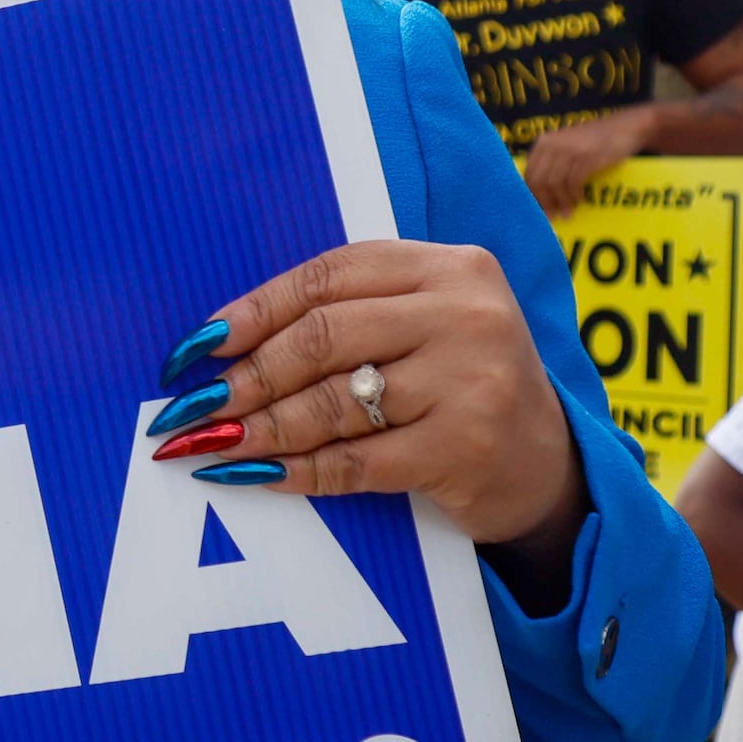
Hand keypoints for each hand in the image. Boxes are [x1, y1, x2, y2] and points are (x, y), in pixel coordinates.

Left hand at [175, 241, 585, 554]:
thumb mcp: (427, 326)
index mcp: (450, 266)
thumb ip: (353, 315)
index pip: (329, 276)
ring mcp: (470, 381)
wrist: (551, 466)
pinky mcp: (465, 448)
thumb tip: (221, 343)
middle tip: (191, 407)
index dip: (253, 310)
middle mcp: (465, 313)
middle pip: (323, 336)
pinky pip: (356, 461)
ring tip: (210, 444)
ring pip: (333, 401)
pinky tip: (256, 474)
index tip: (196, 347)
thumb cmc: (463, 386)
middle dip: (245, 375)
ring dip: (259, 427)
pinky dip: (298, 470)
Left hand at [518, 111, 648, 217]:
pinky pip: (573, 182)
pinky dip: (574, 195)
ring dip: (561, 202)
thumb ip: (551, 160)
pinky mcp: (588, 157)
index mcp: (544, 141)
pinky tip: (579, 200)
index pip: (529, 174)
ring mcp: (571, 149)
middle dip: (544, 203)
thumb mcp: (567, 143)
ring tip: (567, 212)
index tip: (539, 210)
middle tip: (553, 216)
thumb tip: (537, 193)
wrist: (626, 126)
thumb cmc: (595, 140)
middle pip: (539, 182)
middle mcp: (553, 143)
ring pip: (554, 184)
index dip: (532, 196)